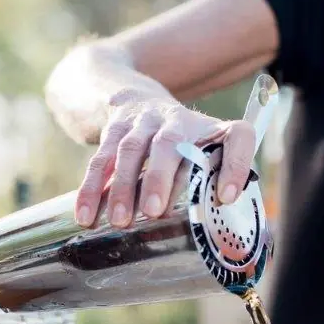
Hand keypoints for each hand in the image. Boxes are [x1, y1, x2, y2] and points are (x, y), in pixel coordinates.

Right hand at [75, 88, 256, 227]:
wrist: (136, 97)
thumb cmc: (183, 142)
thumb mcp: (207, 150)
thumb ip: (216, 182)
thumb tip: (221, 226)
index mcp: (212, 130)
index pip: (237, 137)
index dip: (236, 165)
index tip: (227, 196)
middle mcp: (178, 121)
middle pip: (170, 144)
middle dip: (160, 178)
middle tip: (154, 212)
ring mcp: (142, 122)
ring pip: (131, 151)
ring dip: (124, 187)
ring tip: (119, 221)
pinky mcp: (113, 130)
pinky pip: (101, 159)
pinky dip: (92, 189)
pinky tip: (86, 215)